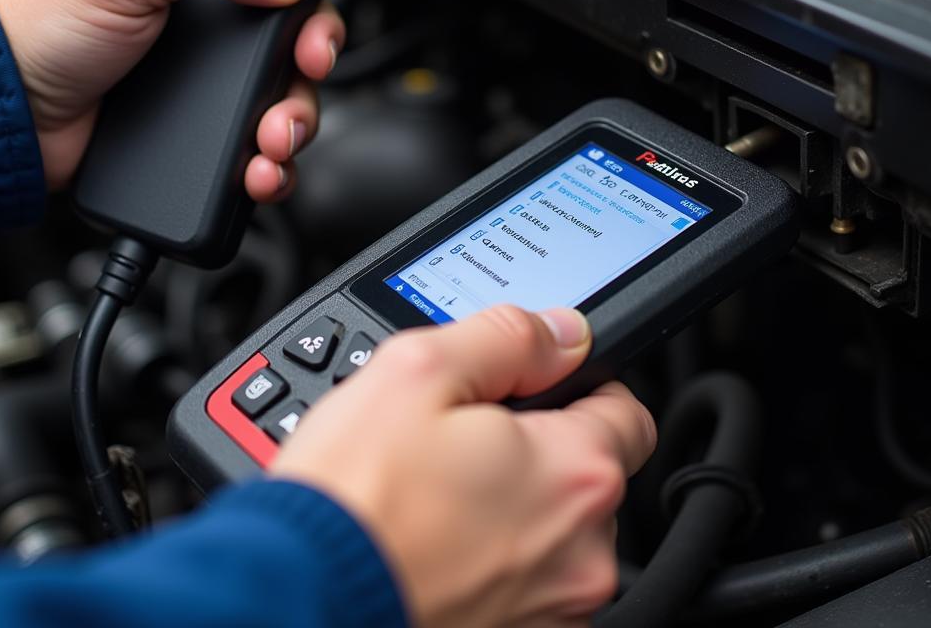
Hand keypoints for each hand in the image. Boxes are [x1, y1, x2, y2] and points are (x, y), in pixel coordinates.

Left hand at [0, 0, 407, 191]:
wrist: (7, 121)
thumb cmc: (29, 25)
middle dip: (318, 19)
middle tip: (315, 50)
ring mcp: (202, 28)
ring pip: (286, 50)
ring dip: (298, 94)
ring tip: (277, 126)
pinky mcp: (204, 86)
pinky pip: (262, 106)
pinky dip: (274, 136)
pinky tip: (262, 154)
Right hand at [274, 306, 656, 627]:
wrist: (302, 599)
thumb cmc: (354, 500)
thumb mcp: (418, 370)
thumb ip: (506, 338)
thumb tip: (562, 331)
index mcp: (574, 472)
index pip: (628, 408)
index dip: (578, 385)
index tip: (534, 387)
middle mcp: (583, 552)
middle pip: (586, 472)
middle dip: (535, 447)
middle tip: (460, 439)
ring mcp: (553, 609)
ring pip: (553, 530)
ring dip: (512, 506)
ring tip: (436, 495)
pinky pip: (525, 581)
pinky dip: (491, 558)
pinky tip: (436, 543)